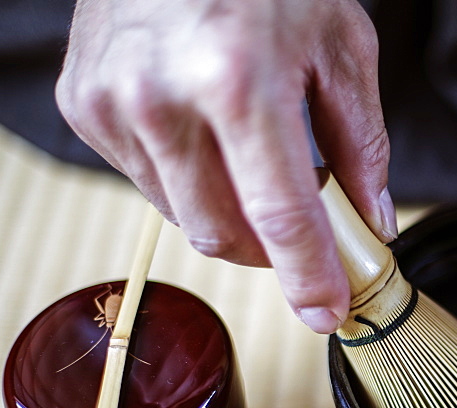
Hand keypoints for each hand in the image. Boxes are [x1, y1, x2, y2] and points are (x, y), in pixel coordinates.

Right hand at [55, 0, 395, 332]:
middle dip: (272, 251)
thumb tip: (372, 221)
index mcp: (237, 80)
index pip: (279, 217)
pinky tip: (204, 131)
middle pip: (224, 235)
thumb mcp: (340, 45)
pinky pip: (148, 182)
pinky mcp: (83, 106)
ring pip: (184, 217)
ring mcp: (112, 104)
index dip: (309, 276)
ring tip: (254, 159)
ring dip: (230, 213)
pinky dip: (188, 179)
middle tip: (304, 233)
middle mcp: (161, 98)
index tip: (328, 312)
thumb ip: (361, 144)